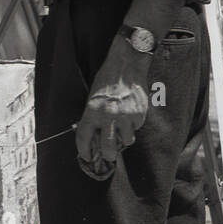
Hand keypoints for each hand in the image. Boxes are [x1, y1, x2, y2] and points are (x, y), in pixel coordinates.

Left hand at [74, 43, 150, 170]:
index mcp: (92, 112)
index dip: (84, 151)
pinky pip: (136, 128)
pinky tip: (131, 113)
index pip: (84, 138)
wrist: (126, 66)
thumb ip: (92, 118)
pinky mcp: (139, 115)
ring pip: (126, 141)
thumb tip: (93, 138)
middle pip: (107, 148)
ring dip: (124, 138)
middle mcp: (108, 116)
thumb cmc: (107, 82)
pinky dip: (134, 125)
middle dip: (109, 155)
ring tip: (123, 127)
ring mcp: (125, 117)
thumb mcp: (92, 99)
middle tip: (110, 155)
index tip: (87, 156)